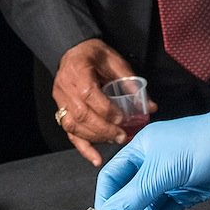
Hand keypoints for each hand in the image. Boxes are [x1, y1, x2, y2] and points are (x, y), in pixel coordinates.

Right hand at [52, 39, 153, 165]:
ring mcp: (60, 101)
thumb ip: (131, 83)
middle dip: (104, 129)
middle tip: (123, 136)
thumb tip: (149, 106)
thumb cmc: (93, 54)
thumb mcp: (114, 61)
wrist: (73, 51)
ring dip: (96, 137)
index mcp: (78, 70)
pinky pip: (69, 133)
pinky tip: (95, 158)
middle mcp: (65, 87)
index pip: (89, 94)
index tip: (122, 119)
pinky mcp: (61, 111)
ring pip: (74, 126)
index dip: (106, 110)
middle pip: (82, 114)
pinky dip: (83, 148)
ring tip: (115, 141)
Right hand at [94, 95, 209, 209]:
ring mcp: (170, 179)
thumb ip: (136, 195)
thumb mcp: (164, 170)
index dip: (106, 200)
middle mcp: (152, 163)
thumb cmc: (206, 143)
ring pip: (146, 205)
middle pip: (128, 193)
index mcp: (141, 148)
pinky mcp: (186, 193)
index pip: (111, 177)